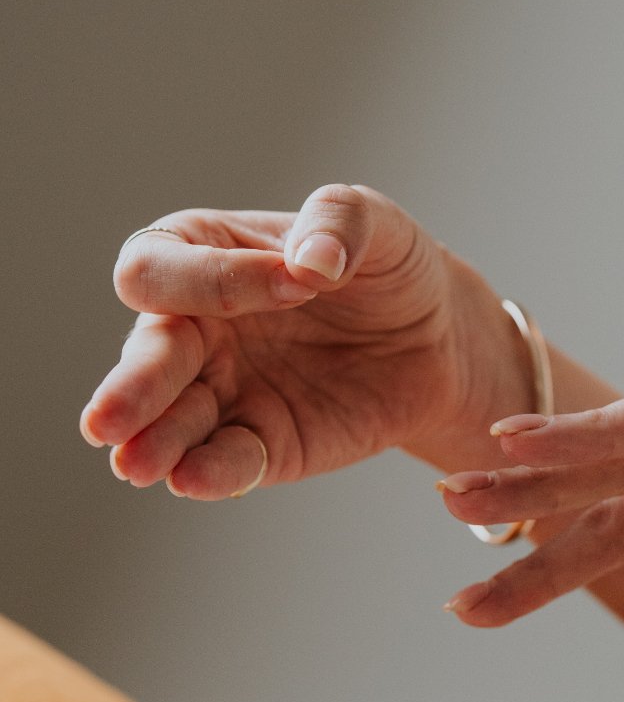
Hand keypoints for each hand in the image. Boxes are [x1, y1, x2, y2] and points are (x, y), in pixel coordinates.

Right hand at [80, 184, 528, 497]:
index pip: (165, 267)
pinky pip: (227, 462)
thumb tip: (312, 262)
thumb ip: (339, 221)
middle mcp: (195, 327)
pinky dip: (211, 472)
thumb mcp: (373, 222)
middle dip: (132, 387)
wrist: (436, 337)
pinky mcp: (263, 444)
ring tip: (137, 465)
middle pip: (149, 354)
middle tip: (108, 419)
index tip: (296, 285)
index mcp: (202, 255)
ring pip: (171, 421)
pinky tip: (192, 480)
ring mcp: (223, 391)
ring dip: (155, 442)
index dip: (214, 279)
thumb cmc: (384, 266)